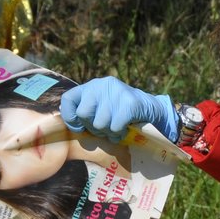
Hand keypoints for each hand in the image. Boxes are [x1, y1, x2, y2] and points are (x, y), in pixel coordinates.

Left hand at [60, 77, 178, 141]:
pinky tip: (124, 129)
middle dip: (92, 127)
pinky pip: (114, 127)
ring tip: (116, 128)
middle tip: (104, 128)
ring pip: (99, 123)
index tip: (80, 127)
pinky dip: (119, 133)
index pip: (68, 99)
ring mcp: (116, 92)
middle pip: (83, 114)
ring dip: (108, 132)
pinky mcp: (129, 102)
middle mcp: (101, 85)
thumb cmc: (120, 112)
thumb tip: (70, 123)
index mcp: (91, 86)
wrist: (151, 108)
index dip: (70, 117)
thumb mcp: (100, 107)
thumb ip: (85, 111)